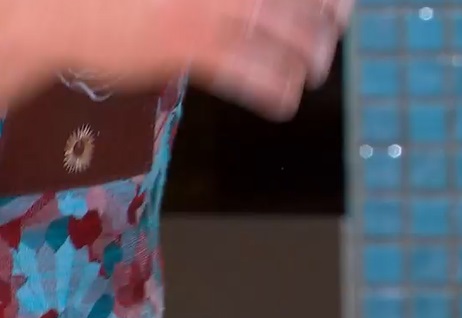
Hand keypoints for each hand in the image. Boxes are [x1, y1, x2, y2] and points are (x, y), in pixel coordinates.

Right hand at [1, 0, 350, 119]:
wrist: (57, 12)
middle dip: (323, 26)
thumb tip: (264, 10)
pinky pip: (251, 74)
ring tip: (311, 71)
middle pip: (300, 3)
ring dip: (308, 60)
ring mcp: (205, 10)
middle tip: (329, 42)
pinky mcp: (188, 48)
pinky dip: (276, 89)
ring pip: (286, 39)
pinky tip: (284, 99)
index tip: (339, 9)